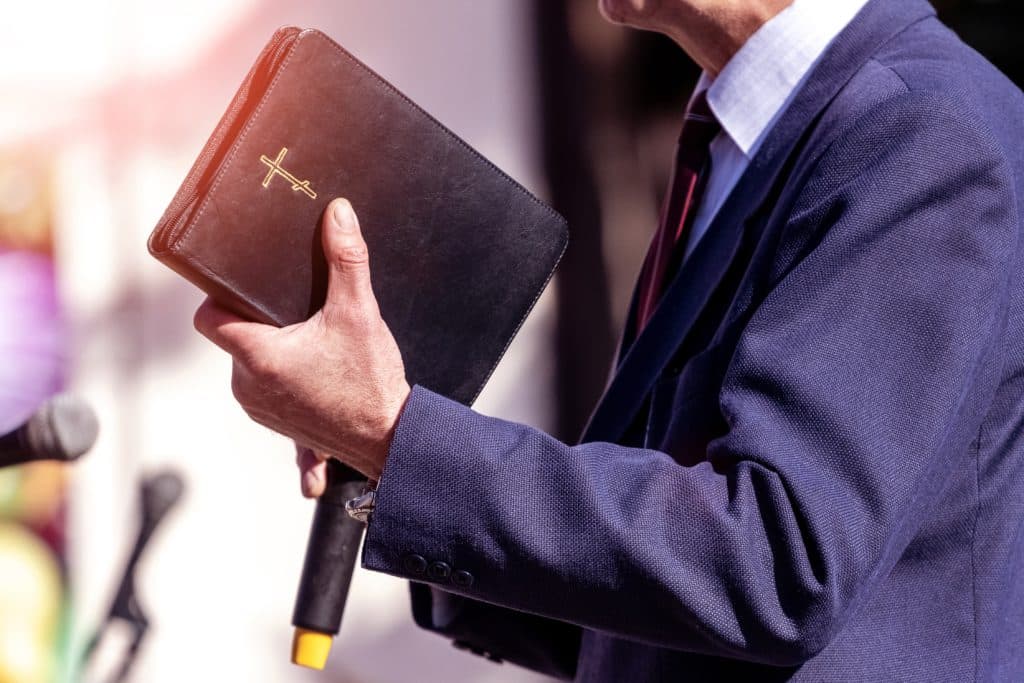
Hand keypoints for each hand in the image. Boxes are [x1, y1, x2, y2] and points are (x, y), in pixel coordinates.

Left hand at [194, 198, 410, 481]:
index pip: (209, 316)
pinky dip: (283, 379)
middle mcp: (248, 386)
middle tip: (299, 311)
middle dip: (261, 320)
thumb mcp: (360, 312)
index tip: (247, 287)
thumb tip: (338, 213)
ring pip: (249, 362)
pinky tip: (311, 373)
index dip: (220, 295)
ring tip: (312, 341)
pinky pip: (266, 391)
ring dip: (273, 348)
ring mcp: (259, 408)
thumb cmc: (372, 383)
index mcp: (259, 356)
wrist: (390, 439)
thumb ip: (346, 258)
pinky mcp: (275, 422)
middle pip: (235, 336)